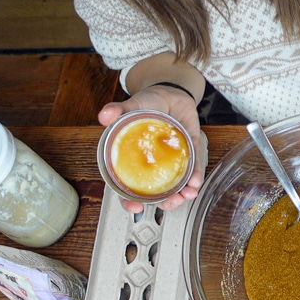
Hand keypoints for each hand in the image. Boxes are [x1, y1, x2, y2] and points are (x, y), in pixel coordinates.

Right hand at [97, 84, 204, 213]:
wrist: (172, 92)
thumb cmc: (148, 103)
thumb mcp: (132, 106)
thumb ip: (118, 110)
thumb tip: (104, 116)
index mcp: (134, 159)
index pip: (128, 186)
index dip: (128, 200)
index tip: (135, 208)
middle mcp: (153, 164)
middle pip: (156, 192)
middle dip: (164, 202)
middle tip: (170, 202)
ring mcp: (172, 161)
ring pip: (176, 185)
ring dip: (182, 194)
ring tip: (187, 194)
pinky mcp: (189, 153)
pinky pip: (192, 168)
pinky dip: (195, 176)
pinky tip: (196, 182)